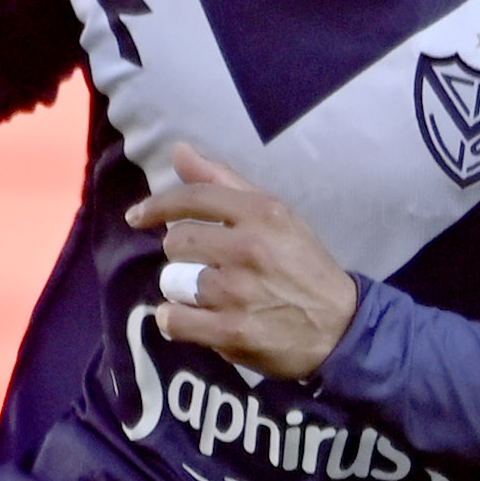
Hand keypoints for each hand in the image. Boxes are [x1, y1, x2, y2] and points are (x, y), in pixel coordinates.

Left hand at [124, 144, 359, 378]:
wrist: (341, 326)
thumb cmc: (304, 266)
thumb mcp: (277, 215)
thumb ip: (225, 182)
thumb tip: (179, 150)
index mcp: (262, 213)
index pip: (193, 198)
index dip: (156, 206)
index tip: (138, 217)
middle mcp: (248, 248)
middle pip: (176, 242)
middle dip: (183, 255)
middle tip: (206, 266)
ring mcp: (238, 291)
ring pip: (173, 282)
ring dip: (184, 291)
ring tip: (211, 297)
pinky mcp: (233, 330)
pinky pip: (174, 319)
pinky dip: (178, 321)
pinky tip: (197, 320)